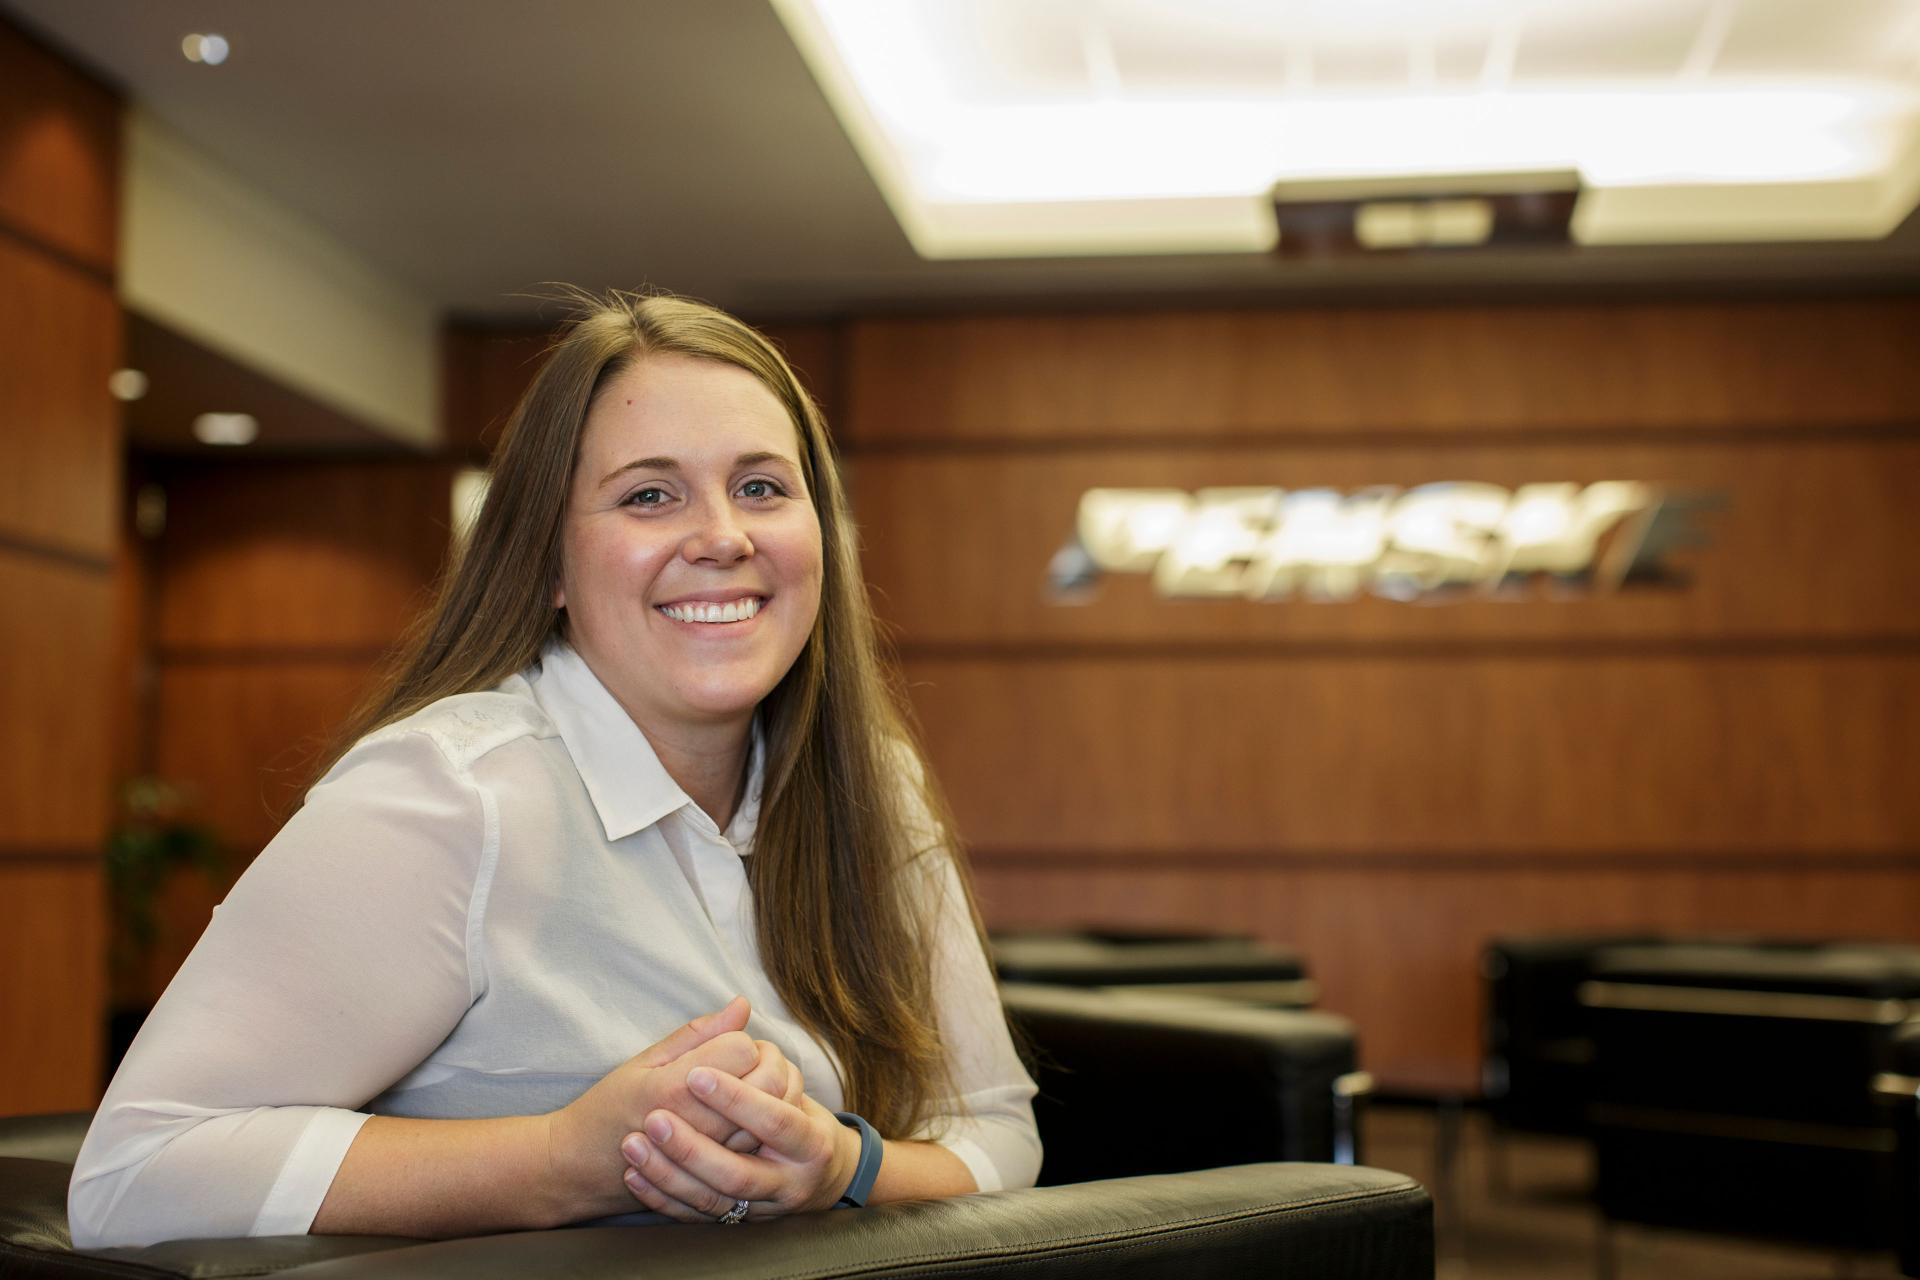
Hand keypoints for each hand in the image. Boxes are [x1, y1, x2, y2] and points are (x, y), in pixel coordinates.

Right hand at [545, 997, 792, 1219]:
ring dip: (768, 1098)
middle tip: (746, 1061)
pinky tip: (740, 1119)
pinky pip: (756, 1149)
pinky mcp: (714, 1180)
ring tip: (744, 1086)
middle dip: (766, 1065)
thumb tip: (743, 1004)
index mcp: (675, 1088)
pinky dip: (759, 1129)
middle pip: (767, 1084)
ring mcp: (708, 1158)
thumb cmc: (609, 1106)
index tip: (723, 1045)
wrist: (579, 1168)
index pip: (743, 1050)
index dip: (739, 1041)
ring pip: (769, 1119)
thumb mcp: (645, 1060)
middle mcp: (696, 1124)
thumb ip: (698, 1033)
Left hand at [618, 1064, 861, 1222]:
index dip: (735, 1098)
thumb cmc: (794, 1117)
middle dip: (691, 1147)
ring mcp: (763, 1208)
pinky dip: (662, 1198)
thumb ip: (751, 1053)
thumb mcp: (784, 1086)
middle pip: (738, 1172)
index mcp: (810, 1141)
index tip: (694, 1075)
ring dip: (668, 1174)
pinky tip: (634, 1176)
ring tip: (633, 1145)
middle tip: (652, 1118)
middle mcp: (791, 1180)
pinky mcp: (737, 1224)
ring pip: (712, 1200)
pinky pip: (695, 1218)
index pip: (773, 1119)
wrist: (818, 1178)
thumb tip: (740, 1004)